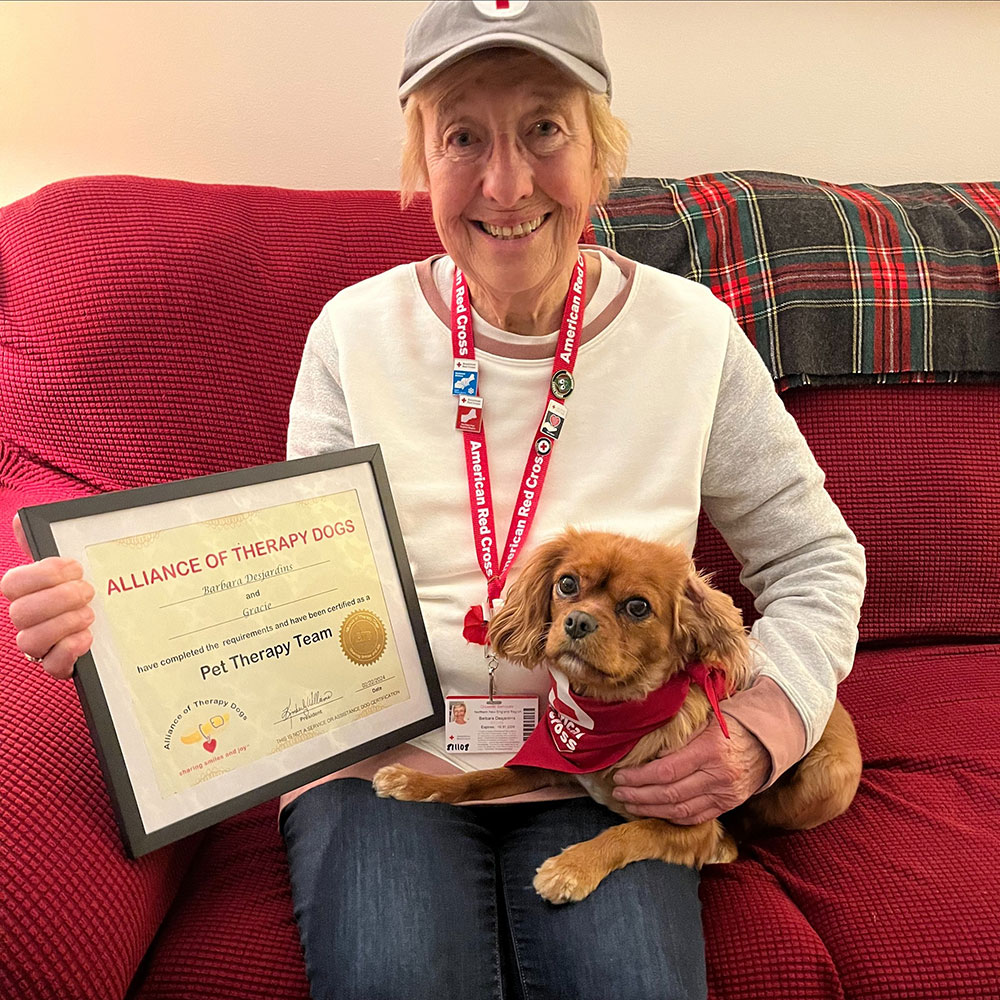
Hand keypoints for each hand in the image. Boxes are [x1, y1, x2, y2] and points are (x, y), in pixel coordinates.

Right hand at [1, 513, 94, 678]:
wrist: (114, 619)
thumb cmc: (84, 587)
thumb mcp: (71, 564)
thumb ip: (48, 543)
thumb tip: (21, 520)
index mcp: (27, 592)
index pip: (12, 583)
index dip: (42, 574)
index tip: (74, 567)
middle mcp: (27, 620)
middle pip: (20, 613)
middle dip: (58, 599)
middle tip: (88, 591)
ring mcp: (41, 644)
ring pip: (29, 641)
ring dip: (63, 624)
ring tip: (89, 614)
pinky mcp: (60, 665)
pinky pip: (51, 666)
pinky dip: (69, 650)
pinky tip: (87, 637)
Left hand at [611, 715, 770, 824]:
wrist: (768, 740)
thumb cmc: (730, 724)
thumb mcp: (704, 720)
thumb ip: (678, 735)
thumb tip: (645, 748)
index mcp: (709, 750)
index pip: (666, 771)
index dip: (639, 777)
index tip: (621, 776)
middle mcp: (718, 776)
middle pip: (670, 794)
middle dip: (639, 795)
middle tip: (619, 792)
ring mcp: (725, 794)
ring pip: (680, 810)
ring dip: (650, 809)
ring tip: (630, 803)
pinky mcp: (728, 805)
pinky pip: (695, 817)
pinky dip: (672, 817)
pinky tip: (655, 812)